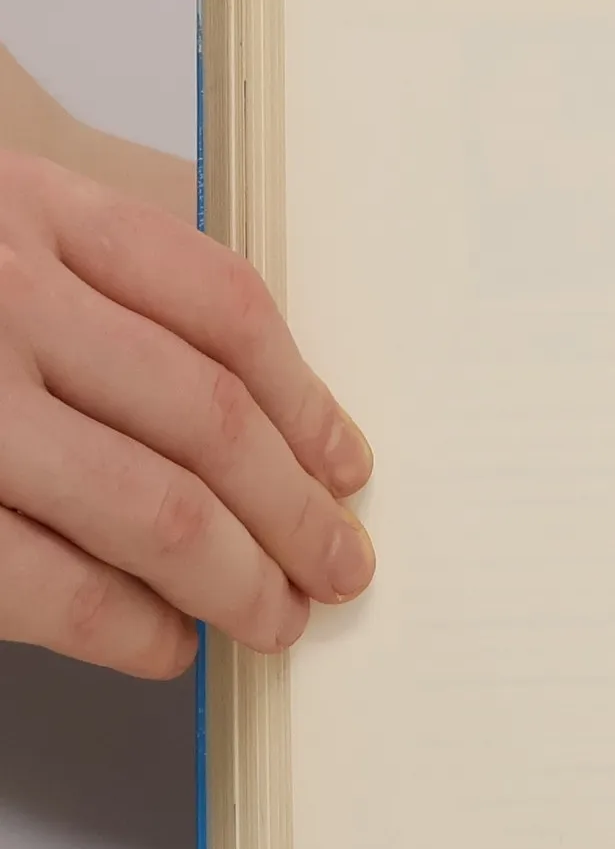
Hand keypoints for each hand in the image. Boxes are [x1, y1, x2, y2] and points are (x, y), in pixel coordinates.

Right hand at [0, 149, 373, 677]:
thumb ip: (91, 281)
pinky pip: (42, 583)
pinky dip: (125, 628)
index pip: (219, 306)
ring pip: (150, 507)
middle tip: (339, 566)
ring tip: (275, 617)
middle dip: (294, 512)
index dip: (307, 401)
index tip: (347, 466)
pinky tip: (164, 645)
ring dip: (236, 580)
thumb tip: (258, 417)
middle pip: (209, 419)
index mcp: (24, 202)